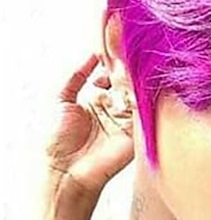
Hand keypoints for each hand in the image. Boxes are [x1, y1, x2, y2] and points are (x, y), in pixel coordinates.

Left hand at [46, 53, 133, 195]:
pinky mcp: (136, 132)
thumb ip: (75, 76)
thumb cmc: (58, 141)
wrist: (65, 171)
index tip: (112, 49)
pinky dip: (139, 99)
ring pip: (135, 93)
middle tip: (121, 58)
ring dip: (130, 82)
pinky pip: (143, 112)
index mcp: (97, 99)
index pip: (111, 75)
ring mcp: (126, 119)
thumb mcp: (61, 99)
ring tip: (123, 74)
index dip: (112, 63)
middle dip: (123, 69)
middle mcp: (113, 107)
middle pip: (125, 82)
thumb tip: (92, 55)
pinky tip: (130, 90)